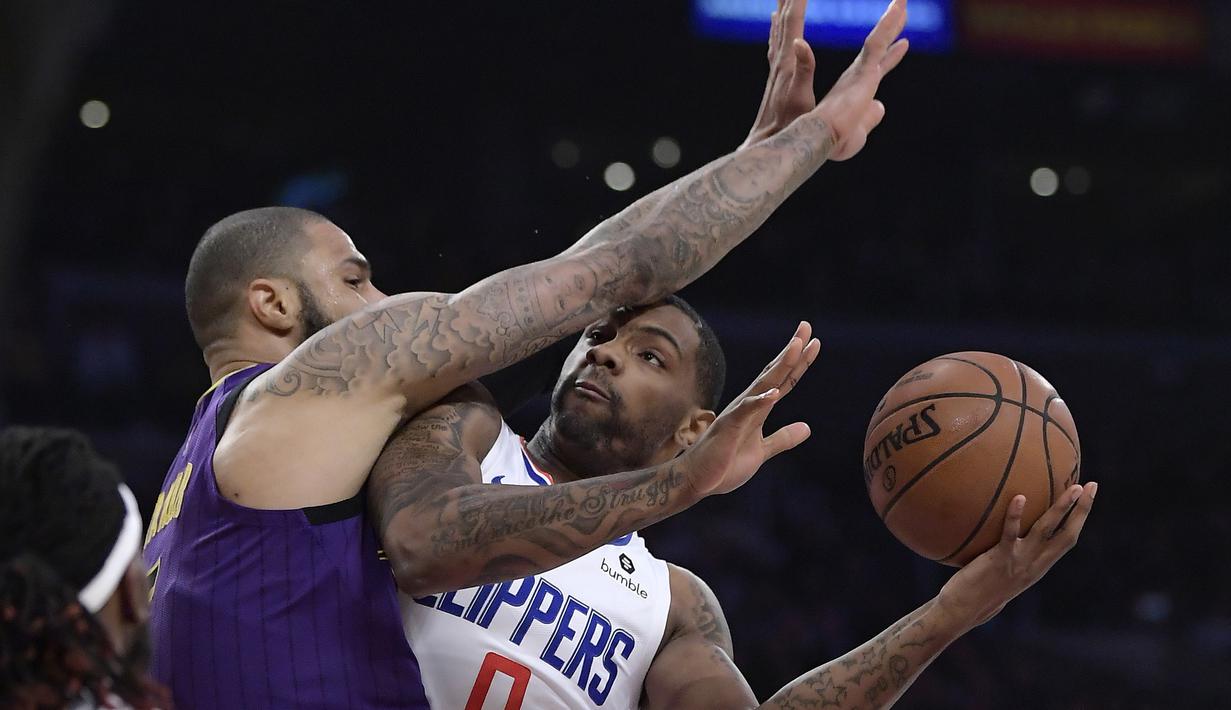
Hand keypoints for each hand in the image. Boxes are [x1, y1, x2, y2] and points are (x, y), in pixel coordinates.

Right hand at [684, 322, 819, 497]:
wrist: (695, 481)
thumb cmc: (723, 465)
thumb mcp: (762, 451)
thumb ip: (783, 438)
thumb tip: (807, 428)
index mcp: (757, 410)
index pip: (782, 381)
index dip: (799, 363)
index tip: (814, 342)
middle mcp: (747, 406)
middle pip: (774, 374)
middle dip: (792, 351)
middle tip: (806, 327)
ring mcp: (737, 415)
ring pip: (763, 385)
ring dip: (780, 365)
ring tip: (797, 346)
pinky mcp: (728, 429)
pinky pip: (745, 412)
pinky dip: (760, 401)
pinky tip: (775, 393)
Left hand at [742, 0, 817, 147]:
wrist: (766, 142)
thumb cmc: (787, 125)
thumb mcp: (801, 98)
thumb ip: (803, 69)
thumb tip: (800, 41)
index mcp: (788, 63)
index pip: (793, 22)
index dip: (797, 0)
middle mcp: (779, 61)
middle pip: (783, 20)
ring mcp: (776, 68)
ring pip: (778, 28)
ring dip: (782, 7)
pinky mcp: (776, 76)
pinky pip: (776, 42)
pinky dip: (778, 27)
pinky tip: (776, 22)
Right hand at [811, 0, 909, 160]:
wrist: (821, 138)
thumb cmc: (835, 141)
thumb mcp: (858, 131)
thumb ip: (870, 117)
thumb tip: (881, 106)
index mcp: (857, 90)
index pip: (878, 67)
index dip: (891, 56)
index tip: (904, 43)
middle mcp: (858, 76)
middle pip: (880, 47)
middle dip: (892, 28)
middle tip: (901, 9)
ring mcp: (861, 71)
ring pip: (880, 39)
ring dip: (893, 19)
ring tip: (902, 1)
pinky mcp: (864, 70)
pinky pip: (879, 41)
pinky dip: (889, 24)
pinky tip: (899, 7)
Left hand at [937, 481, 1098, 631]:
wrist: (966, 608)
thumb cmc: (981, 584)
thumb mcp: (1006, 567)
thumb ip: (1015, 549)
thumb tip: (1011, 523)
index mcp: (1039, 564)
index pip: (1067, 538)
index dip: (1080, 517)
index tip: (1089, 493)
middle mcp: (1035, 563)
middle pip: (1067, 535)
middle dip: (1081, 510)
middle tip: (1090, 485)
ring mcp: (1019, 561)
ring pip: (1045, 530)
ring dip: (1061, 508)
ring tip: (1071, 487)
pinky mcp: (999, 559)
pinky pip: (1010, 534)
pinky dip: (1015, 515)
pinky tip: (1019, 497)